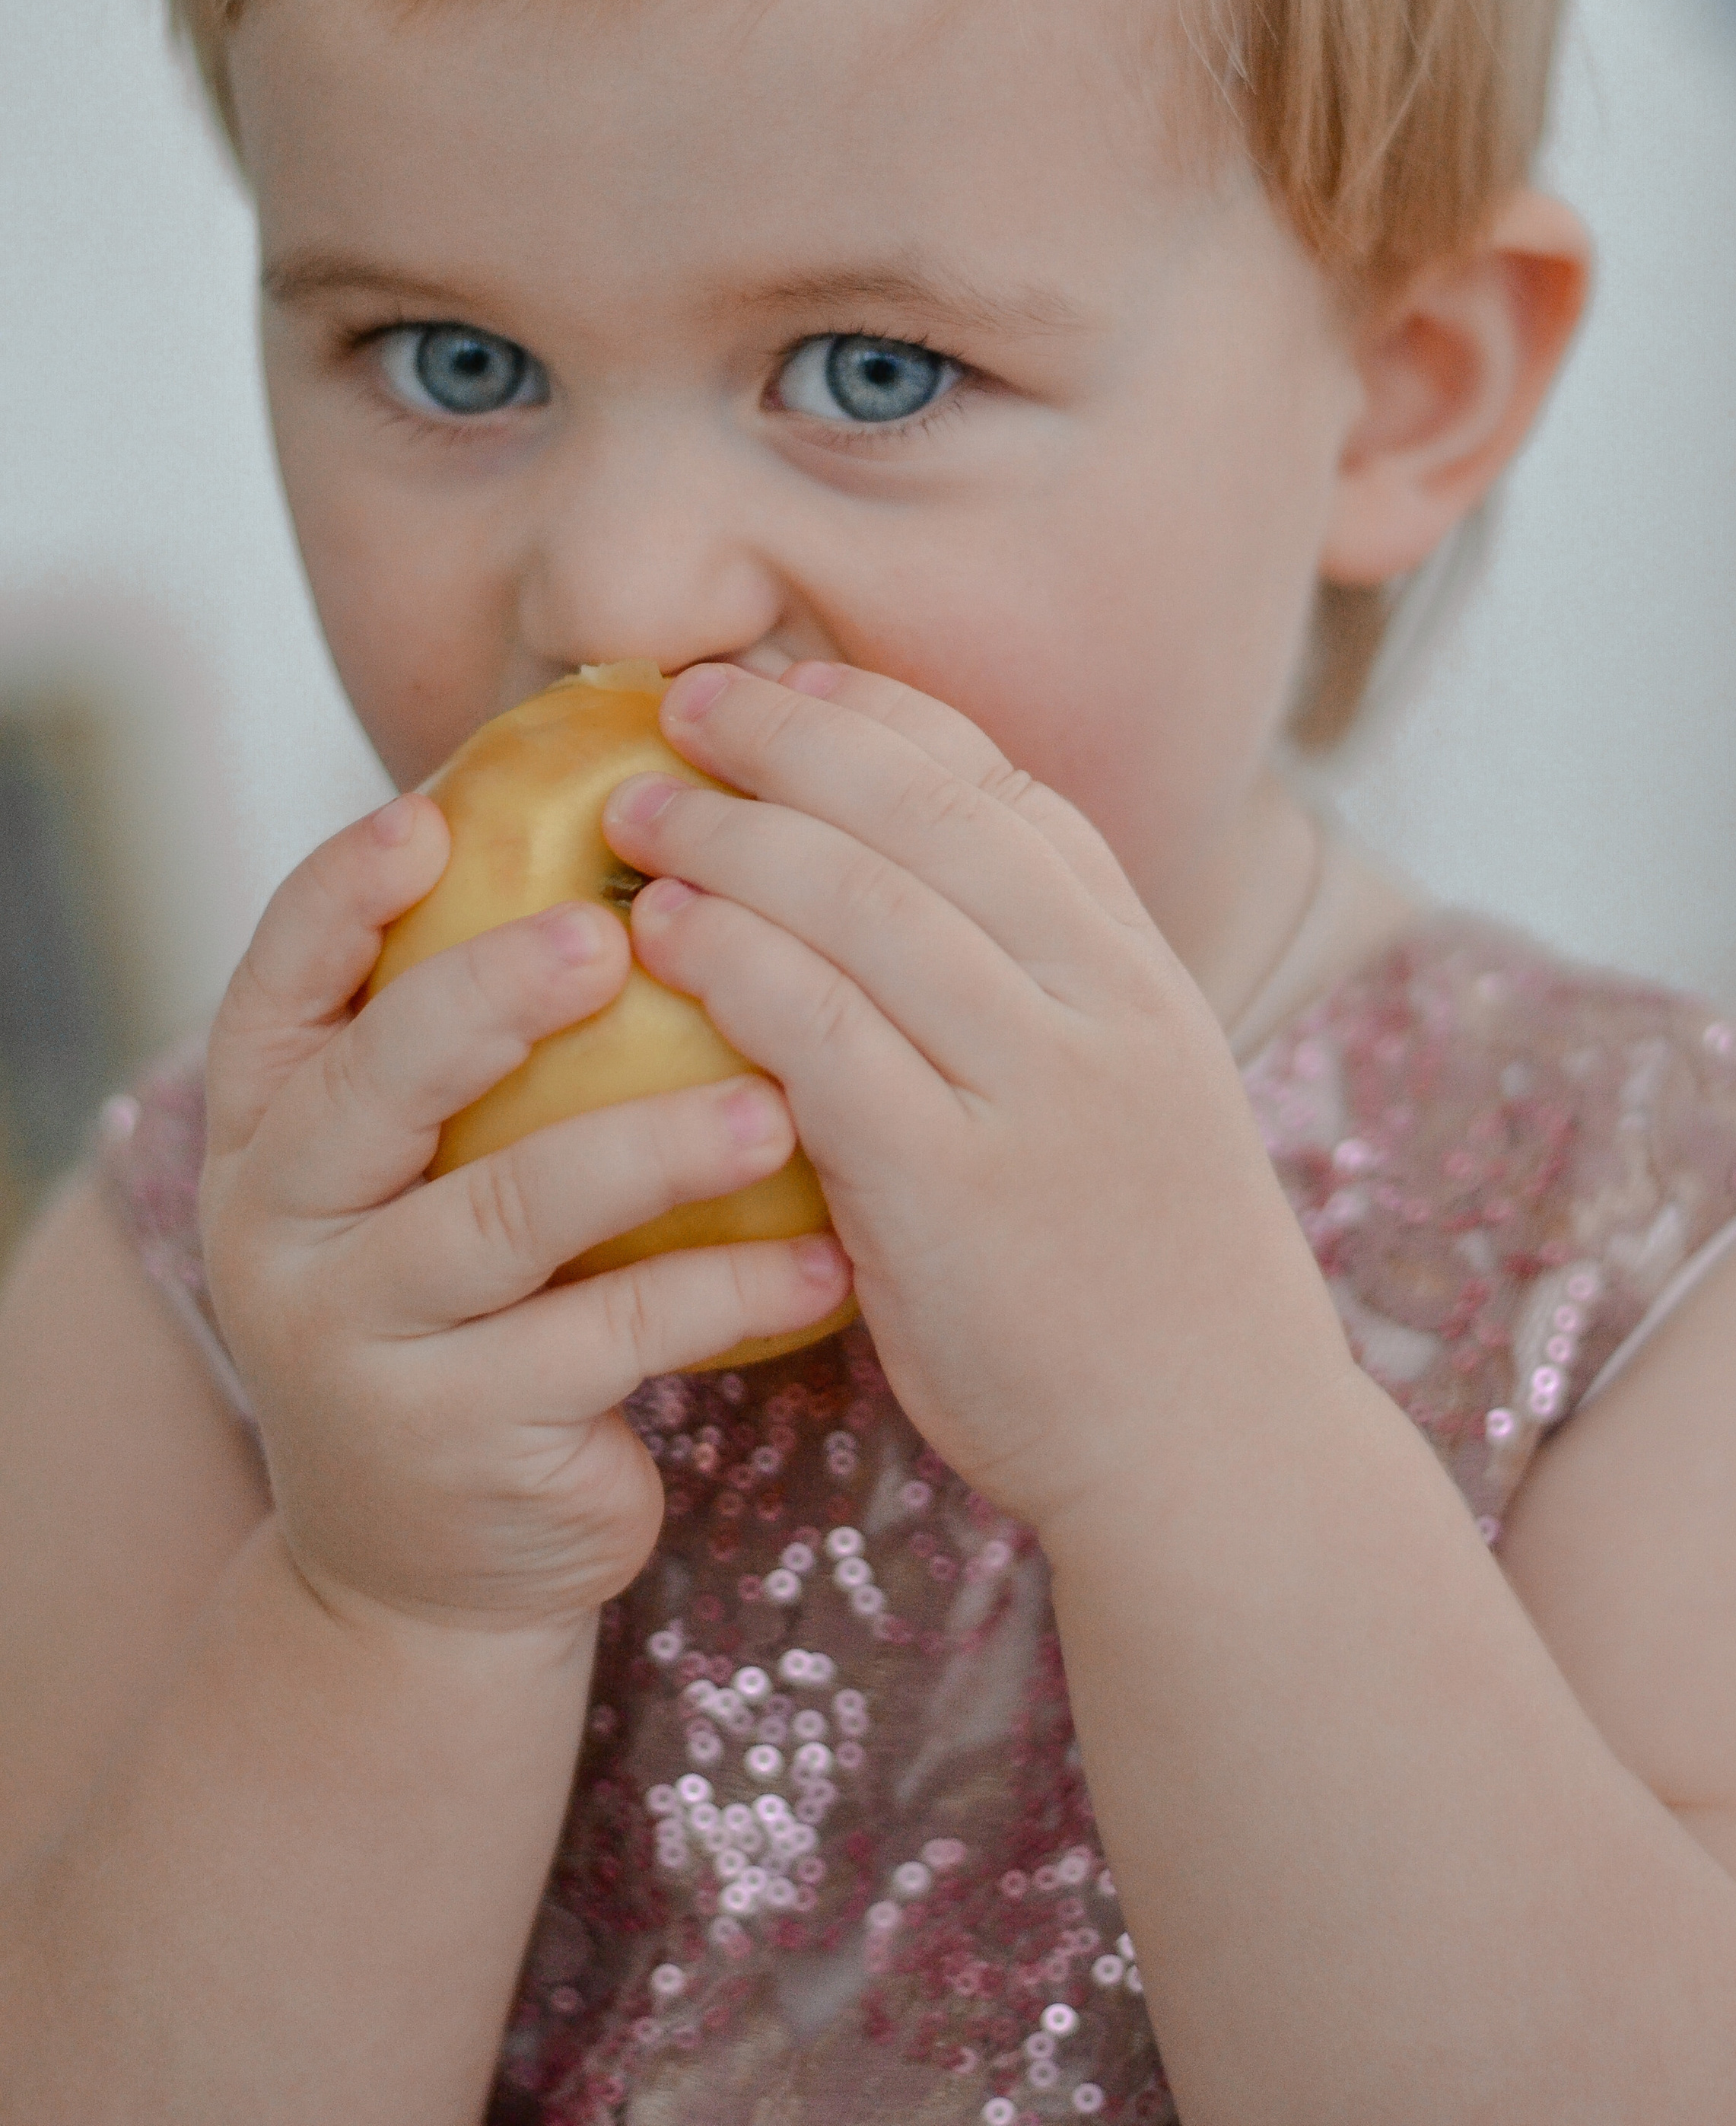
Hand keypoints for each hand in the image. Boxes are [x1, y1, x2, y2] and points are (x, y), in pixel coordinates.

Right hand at [200, 795, 851, 1636]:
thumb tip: (639, 830)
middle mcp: (281, 1225)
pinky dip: (728, 1290)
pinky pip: (610, 1339)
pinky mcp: (457, 1443)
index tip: (434, 814)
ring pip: (505, 1214)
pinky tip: (829, 1259)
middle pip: (372, 1083)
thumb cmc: (473, 1296)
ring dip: (647, 1148)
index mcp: (271, 1124)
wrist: (434, 1557)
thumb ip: (481, 1034)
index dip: (340, 893)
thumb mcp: (434, 1164)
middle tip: (614, 933)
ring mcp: (355, 1342)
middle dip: (488, 996)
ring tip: (772, 1105)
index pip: (278, 979)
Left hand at [605, 660, 1331, 1534]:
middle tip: (679, 704)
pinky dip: (735, 960)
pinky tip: (665, 932)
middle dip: (791, 739)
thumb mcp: (1131, 1093)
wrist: (1214, 1448)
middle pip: (927, 816)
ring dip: (736, 835)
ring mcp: (1038, 1090)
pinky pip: (824, 1032)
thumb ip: (1038, 990)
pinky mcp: (955, 1188)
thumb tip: (892, 888)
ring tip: (636, 808)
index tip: (790, 675)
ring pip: (867, 904)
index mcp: (1140, 968)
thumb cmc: (1143, 1276)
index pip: (1007, 789)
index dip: (886, 719)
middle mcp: (1102, 1002)